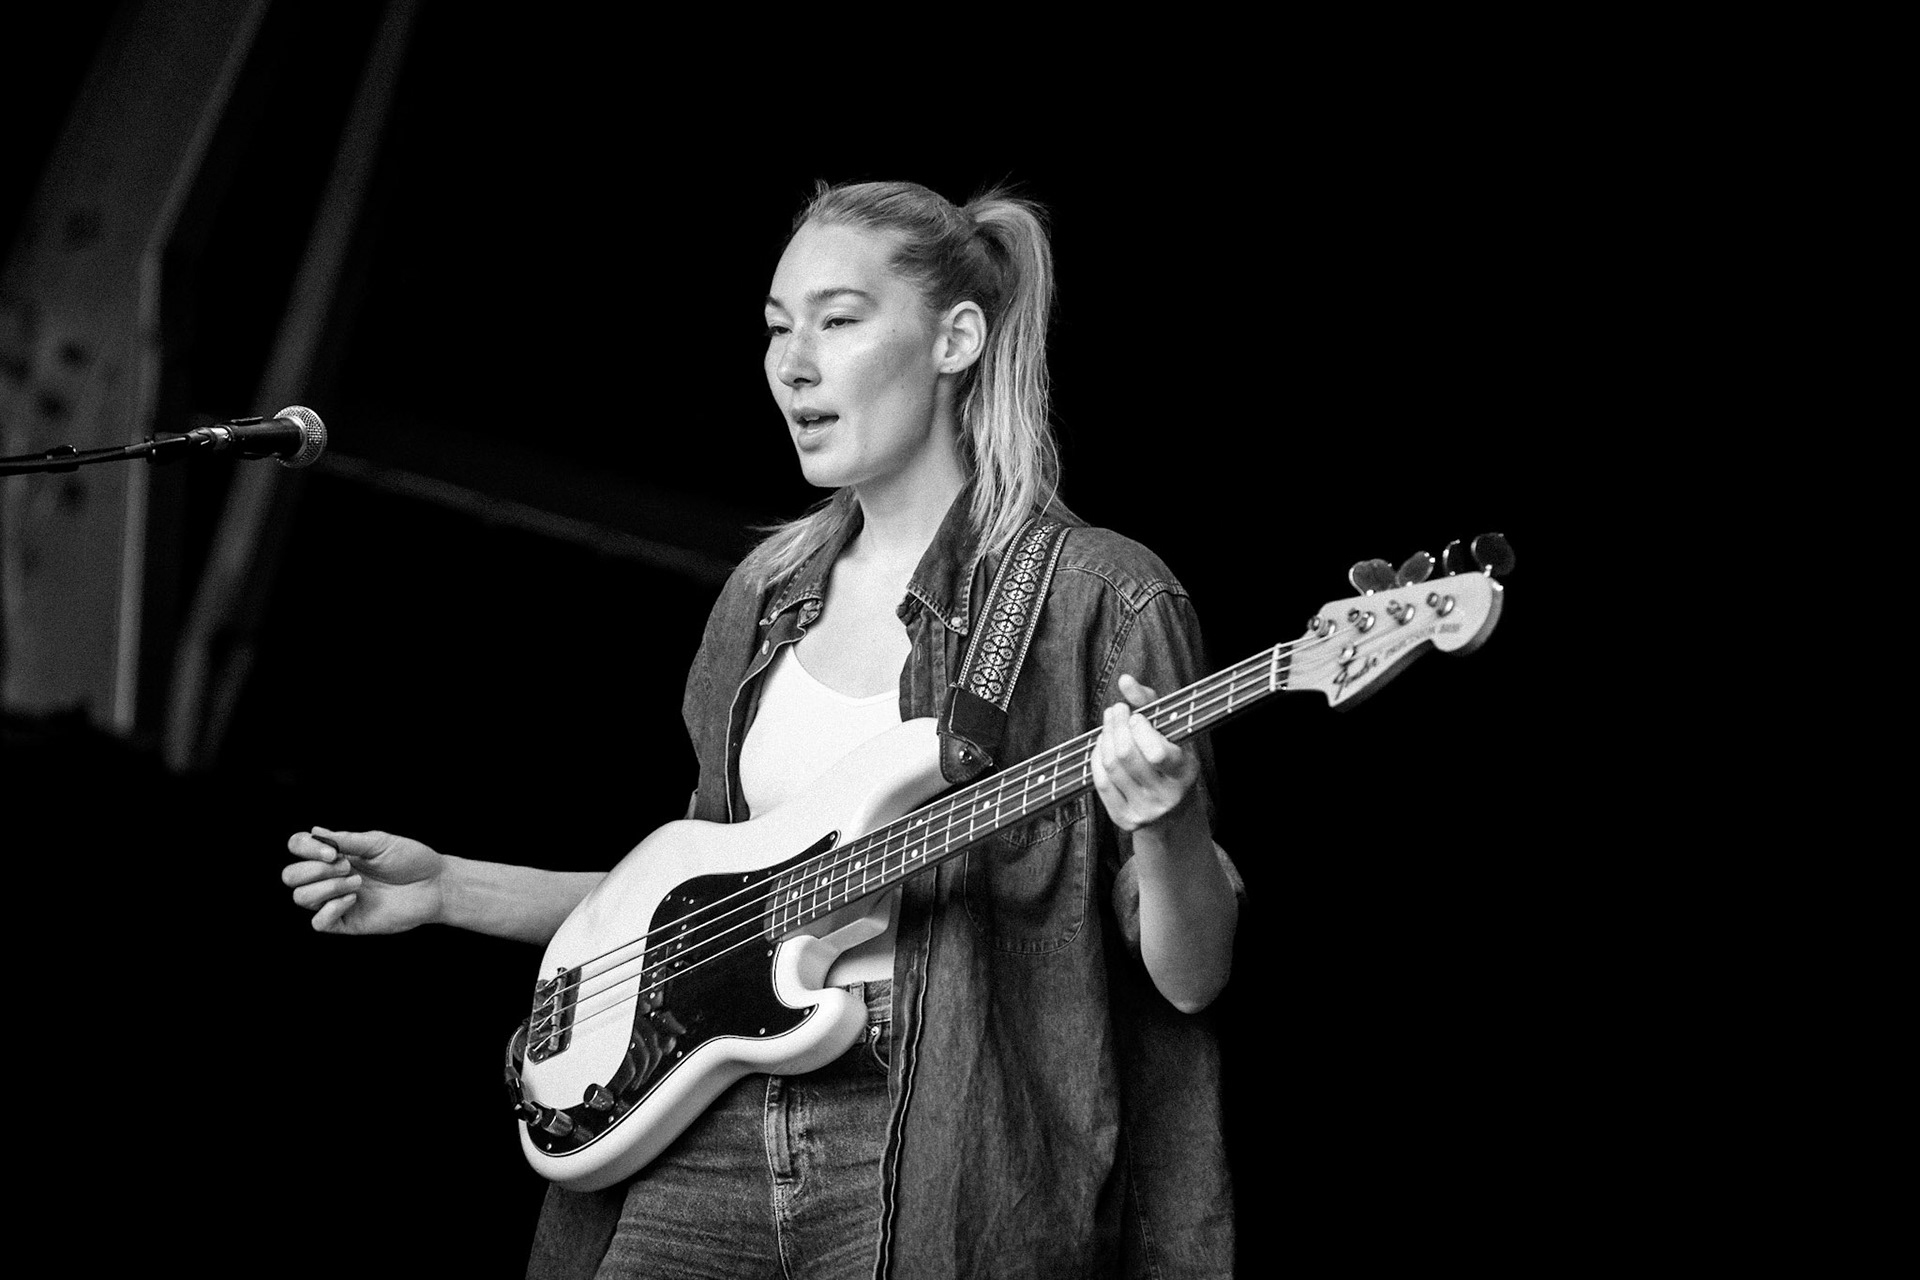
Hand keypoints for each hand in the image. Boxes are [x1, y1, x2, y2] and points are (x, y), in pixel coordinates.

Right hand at [282, 827, 447, 934]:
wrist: (435, 884)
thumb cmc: (410, 860)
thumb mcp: (379, 843)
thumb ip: (347, 840)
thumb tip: (315, 831)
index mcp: (336, 854)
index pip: (298, 848)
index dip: (304, 848)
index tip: (332, 851)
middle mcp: (330, 877)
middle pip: (290, 876)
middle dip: (313, 869)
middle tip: (347, 867)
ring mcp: (336, 901)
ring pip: (300, 898)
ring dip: (326, 887)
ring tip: (357, 883)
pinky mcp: (347, 922)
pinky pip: (318, 923)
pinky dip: (330, 909)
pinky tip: (353, 899)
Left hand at [1090, 674, 1199, 832]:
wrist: (1173, 812)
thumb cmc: (1171, 760)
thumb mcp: (1172, 732)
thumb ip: (1150, 702)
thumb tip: (1124, 680)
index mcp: (1184, 773)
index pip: (1156, 752)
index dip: (1139, 729)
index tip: (1136, 716)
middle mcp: (1166, 796)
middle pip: (1126, 755)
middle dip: (1116, 726)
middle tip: (1115, 710)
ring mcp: (1144, 810)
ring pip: (1111, 767)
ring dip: (1104, 738)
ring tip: (1109, 723)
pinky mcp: (1124, 819)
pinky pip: (1101, 783)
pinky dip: (1097, 759)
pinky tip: (1102, 745)